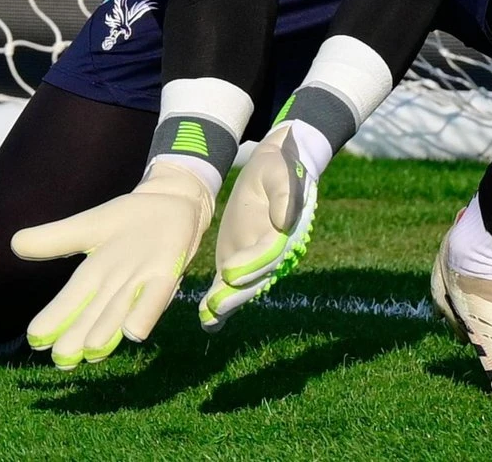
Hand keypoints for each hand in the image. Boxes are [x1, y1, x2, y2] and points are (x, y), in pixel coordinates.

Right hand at [10, 162, 213, 368]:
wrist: (172, 203)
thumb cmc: (129, 221)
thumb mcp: (87, 226)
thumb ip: (55, 238)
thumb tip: (14, 243)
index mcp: (95, 275)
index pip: (71, 300)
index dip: (54, 320)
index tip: (35, 340)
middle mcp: (117, 286)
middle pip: (94, 314)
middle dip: (78, 337)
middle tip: (62, 362)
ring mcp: (143, 281)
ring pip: (120, 310)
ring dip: (107, 332)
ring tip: (90, 353)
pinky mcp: (168, 271)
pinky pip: (155, 295)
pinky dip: (145, 313)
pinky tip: (134, 333)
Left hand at [200, 123, 316, 331]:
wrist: (271, 167)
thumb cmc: (279, 169)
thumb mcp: (283, 174)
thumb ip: (285, 196)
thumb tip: (285, 220)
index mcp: (285, 235)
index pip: (268, 254)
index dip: (250, 265)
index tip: (230, 273)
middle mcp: (272, 254)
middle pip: (255, 279)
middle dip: (235, 295)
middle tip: (214, 308)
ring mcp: (254, 260)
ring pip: (241, 287)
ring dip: (225, 304)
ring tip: (207, 319)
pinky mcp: (238, 259)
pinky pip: (229, 283)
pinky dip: (220, 301)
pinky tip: (208, 323)